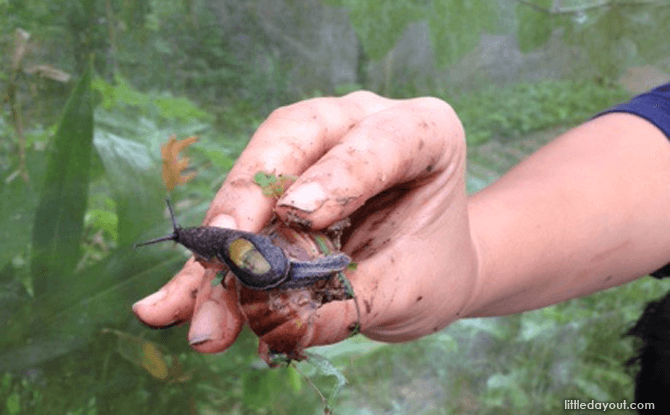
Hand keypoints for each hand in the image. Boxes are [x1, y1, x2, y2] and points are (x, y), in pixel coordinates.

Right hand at [132, 91, 478, 356]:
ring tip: (200, 313)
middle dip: (251, 201)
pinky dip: (203, 269)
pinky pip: (234, 223)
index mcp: (420, 132)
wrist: (426, 267)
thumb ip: (356, 299)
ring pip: (249, 182)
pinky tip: (167, 305)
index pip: (377, 141)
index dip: (336, 175)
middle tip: (228, 249)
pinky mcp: (273, 187)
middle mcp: (356, 124)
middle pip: (291, 141)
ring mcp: (310, 151)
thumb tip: (276, 326)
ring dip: (220, 250)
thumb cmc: (431, 266)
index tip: (297, 213)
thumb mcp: (414, 288)